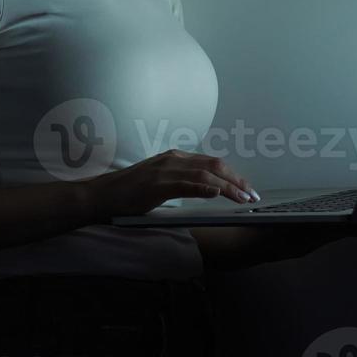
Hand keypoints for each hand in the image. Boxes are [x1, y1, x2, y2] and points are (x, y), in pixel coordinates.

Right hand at [85, 149, 259, 217]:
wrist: (103, 194)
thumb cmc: (130, 192)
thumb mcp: (160, 182)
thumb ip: (181, 181)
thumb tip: (207, 189)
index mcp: (175, 157)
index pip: (212, 162)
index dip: (233, 175)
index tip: (247, 188)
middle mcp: (173, 159)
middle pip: (214, 165)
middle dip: (237, 180)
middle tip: (253, 195)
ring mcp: (165, 170)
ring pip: (205, 174)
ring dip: (228, 187)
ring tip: (243, 198)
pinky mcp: (157, 184)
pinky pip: (186, 184)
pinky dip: (204, 188)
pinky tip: (217, 193)